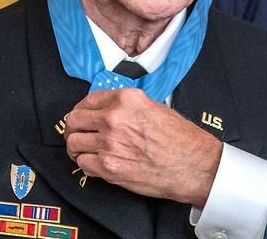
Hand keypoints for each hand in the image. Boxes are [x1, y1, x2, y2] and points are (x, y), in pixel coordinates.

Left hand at [64, 88, 221, 207]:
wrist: (193, 165)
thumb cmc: (180, 138)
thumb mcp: (155, 107)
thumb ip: (129, 106)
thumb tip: (110, 109)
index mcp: (127, 99)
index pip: (89, 99)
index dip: (82, 109)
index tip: (83, 116)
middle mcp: (114, 118)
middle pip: (74, 120)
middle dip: (74, 128)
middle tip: (78, 133)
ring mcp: (109, 143)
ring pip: (74, 142)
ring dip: (78, 147)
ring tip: (85, 150)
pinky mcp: (109, 167)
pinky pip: (83, 163)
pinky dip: (86, 164)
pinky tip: (95, 163)